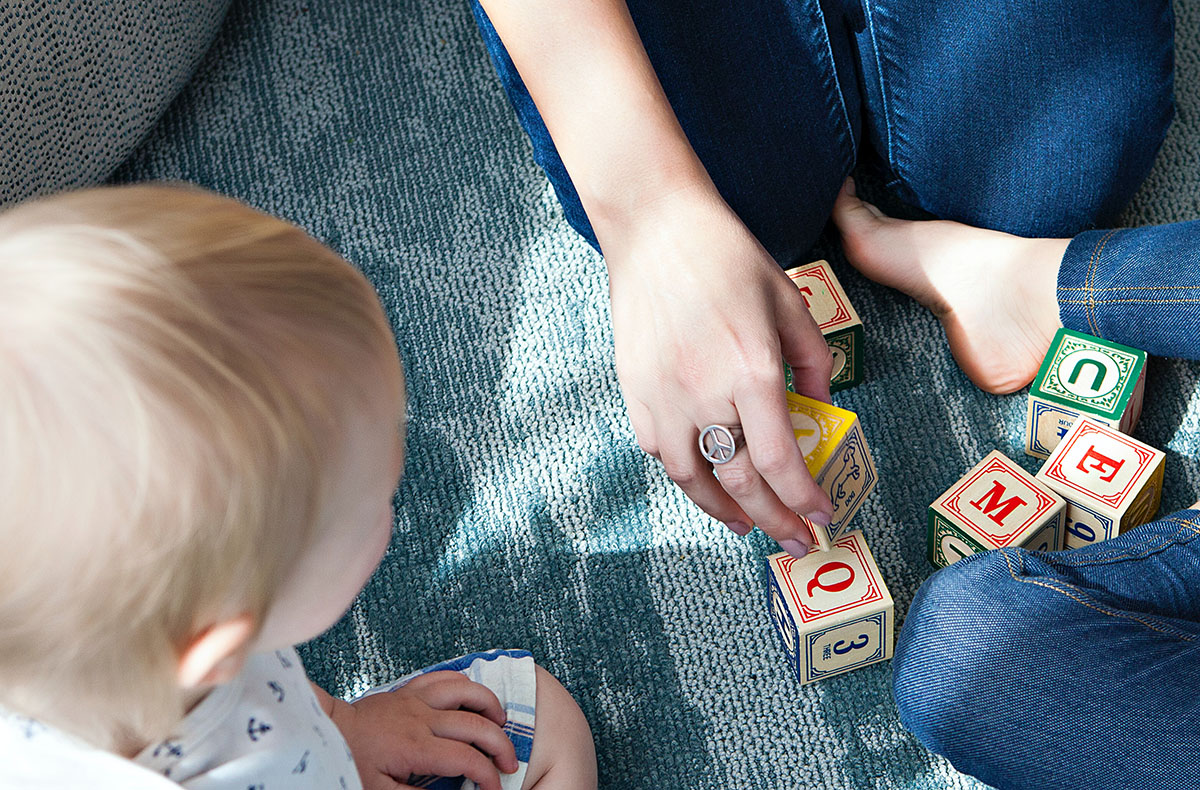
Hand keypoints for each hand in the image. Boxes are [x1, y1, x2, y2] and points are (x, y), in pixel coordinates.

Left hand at [332, 671, 517, 789]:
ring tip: (501, 722)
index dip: (488, 776)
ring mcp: (417, 699)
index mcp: (415, 747)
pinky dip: (465, 684)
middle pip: (477, 725)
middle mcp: (421, 718)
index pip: (466, 759)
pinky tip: (473, 698)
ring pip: (466, 690)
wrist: (328, 731)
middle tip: (510, 763)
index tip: (495, 789)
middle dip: (501, 745)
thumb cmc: (351, 762)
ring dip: (490, 705)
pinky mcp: (410, 689)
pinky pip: (445, 676)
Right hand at [600, 184, 834, 555]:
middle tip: (795, 542)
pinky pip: (661, 452)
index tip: (820, 518)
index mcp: (752, 370)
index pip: (781, 461)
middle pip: (741, 482)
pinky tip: (705, 480)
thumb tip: (821, 410)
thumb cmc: (727, 257)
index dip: (802, 500)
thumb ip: (813, 362)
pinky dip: (687, 475)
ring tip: (747, 523)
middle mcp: (705, 394)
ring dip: (724, 511)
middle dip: (774, 521)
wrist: (655, 228)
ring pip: (693, 479)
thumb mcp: (789, 301)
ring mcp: (664, 396)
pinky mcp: (636, 391)